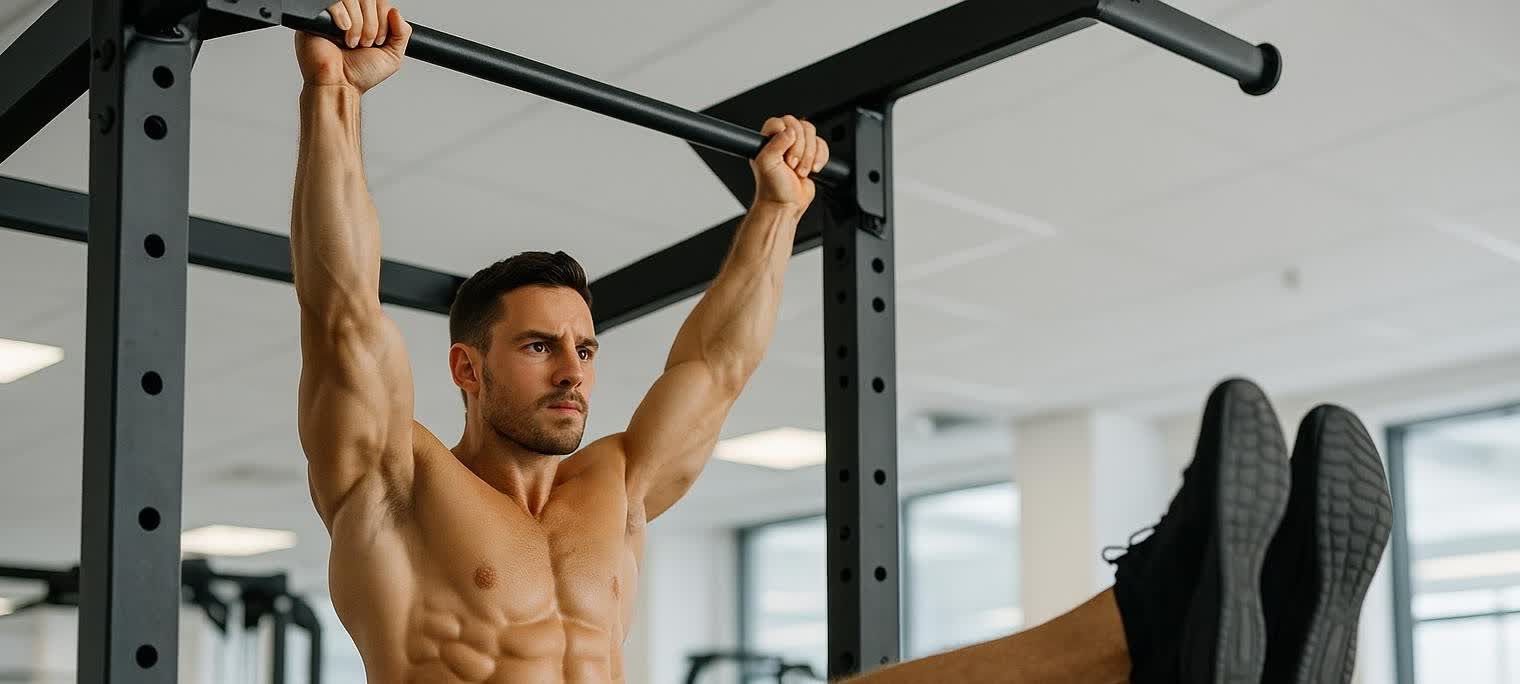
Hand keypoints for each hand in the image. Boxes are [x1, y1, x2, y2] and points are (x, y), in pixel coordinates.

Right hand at [294, 1, 411, 92]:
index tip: (379, 40)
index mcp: (367, 20)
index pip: (379, 1)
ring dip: (358, 24)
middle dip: (372, 24)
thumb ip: (401, 33)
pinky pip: (333, 2)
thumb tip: (395, 12)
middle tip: (366, 43)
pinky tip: (343, 32)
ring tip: (352, 43)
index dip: (383, 18)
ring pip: (352, 0)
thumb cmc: (359, 74)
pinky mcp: (317, 17)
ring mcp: (334, 15)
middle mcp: (351, 15)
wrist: (339, 85)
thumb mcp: (392, 56)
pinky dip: (342, 17)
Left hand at [750, 115, 828, 211]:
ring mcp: (798, 147)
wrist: (786, 204)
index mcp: (767, 140)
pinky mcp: (811, 154)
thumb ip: (775, 144)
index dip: (787, 136)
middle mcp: (783, 140)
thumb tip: (789, 131)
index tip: (785, 153)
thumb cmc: (772, 188)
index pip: (781, 122)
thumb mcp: (767, 164)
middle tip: (791, 165)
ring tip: (799, 170)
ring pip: (812, 135)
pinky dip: (821, 158)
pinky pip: (822, 145)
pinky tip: (812, 169)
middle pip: (801, 126)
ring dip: (810, 156)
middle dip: (800, 149)